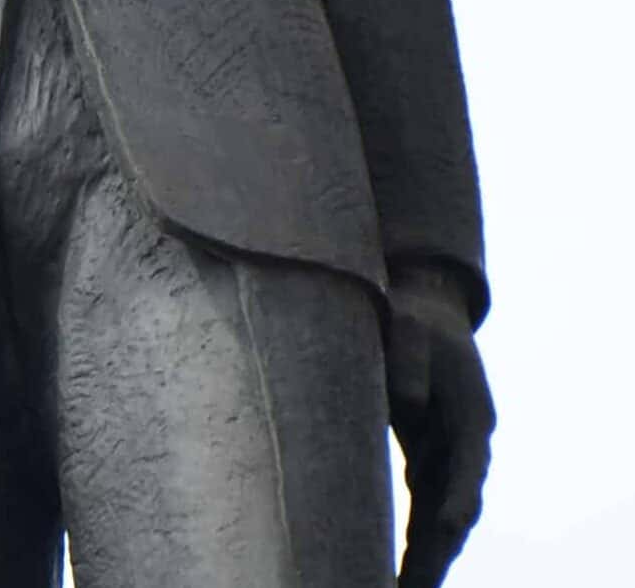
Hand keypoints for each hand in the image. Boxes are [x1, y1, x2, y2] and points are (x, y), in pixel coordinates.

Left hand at [388, 264, 493, 587]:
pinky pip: (426, 508)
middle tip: (416, 585)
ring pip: (443, 515)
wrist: (422, 313)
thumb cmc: (412, 318)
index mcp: (471, 413)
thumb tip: (408, 402)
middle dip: (441, 547)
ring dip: (430, 554)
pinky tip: (401, 571)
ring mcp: (450, 456)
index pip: (469, 462)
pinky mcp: (429, 459)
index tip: (452, 525)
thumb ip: (409, 358)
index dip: (461, 494)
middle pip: (458, 503)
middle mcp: (466, 444)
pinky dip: (419, 539)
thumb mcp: (408, 325)